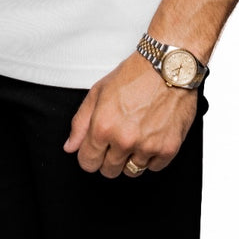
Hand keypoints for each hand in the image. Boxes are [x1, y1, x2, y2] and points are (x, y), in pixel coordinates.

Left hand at [63, 51, 196, 177]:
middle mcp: (124, 140)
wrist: (168, 67)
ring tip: (135, 134)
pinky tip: (150, 136)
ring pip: (131, 172)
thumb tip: (70, 147)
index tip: (96, 148)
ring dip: (130, 158)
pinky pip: (153, 168)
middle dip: (109, 157)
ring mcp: (147, 147)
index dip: (89, 155)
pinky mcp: (168, 149)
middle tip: (117, 137)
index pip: (88, 162)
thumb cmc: (134, 75)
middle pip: (109, 171)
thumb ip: (80, 122)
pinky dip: (151, 156)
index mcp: (103, 127)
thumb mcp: (98, 92)